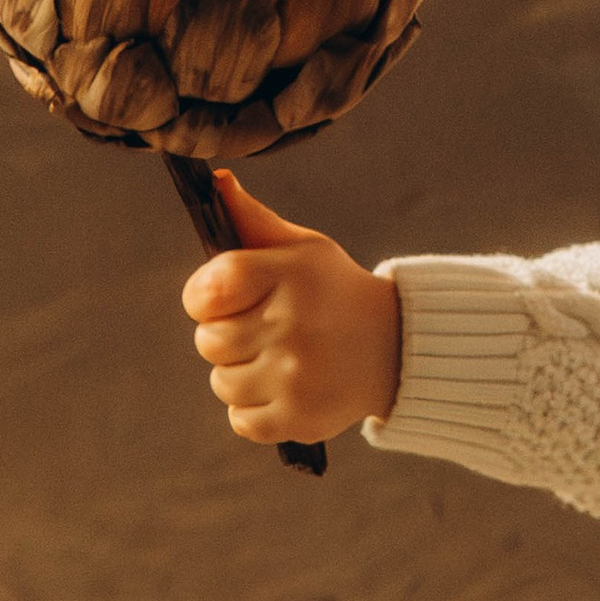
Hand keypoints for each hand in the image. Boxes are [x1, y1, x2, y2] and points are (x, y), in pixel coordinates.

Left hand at [182, 170, 400, 443]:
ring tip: (279, 360)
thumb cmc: (334, 290)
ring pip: (223, 383)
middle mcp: (291, 324)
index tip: (222, 301)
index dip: (203, 300)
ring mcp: (295, 375)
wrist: (397, 346)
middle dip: (227, 338)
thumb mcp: (302, 249)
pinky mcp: (300, 416)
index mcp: (287, 275)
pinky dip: (255, 410)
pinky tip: (285, 388)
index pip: (206, 293)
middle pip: (209, 343)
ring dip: (242, 375)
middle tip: (264, 330)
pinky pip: (242, 420)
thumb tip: (215, 180)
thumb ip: (252, 220)